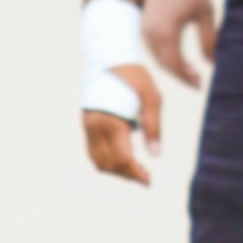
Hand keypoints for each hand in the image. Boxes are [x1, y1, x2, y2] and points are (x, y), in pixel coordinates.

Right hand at [82, 65, 161, 184]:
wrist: (110, 60)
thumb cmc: (136, 78)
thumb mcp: (152, 98)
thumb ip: (154, 127)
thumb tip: (156, 154)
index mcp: (112, 122)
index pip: (121, 158)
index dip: (135, 173)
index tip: (148, 181)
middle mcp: (96, 127)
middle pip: (108, 164)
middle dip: (127, 174)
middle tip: (146, 178)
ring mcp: (88, 126)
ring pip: (97, 160)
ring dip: (115, 170)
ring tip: (136, 170)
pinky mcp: (87, 124)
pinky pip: (93, 151)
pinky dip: (106, 160)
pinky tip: (122, 159)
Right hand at [143, 0, 216, 87]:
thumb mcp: (205, 11)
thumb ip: (210, 39)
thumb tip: (213, 62)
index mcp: (165, 32)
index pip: (174, 66)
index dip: (187, 78)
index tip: (200, 84)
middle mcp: (148, 32)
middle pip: (163, 63)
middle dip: (180, 74)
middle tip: (197, 79)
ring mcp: (141, 26)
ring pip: (155, 54)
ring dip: (171, 63)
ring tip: (190, 68)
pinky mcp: (140, 19)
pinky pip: (150, 43)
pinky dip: (163, 51)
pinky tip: (176, 52)